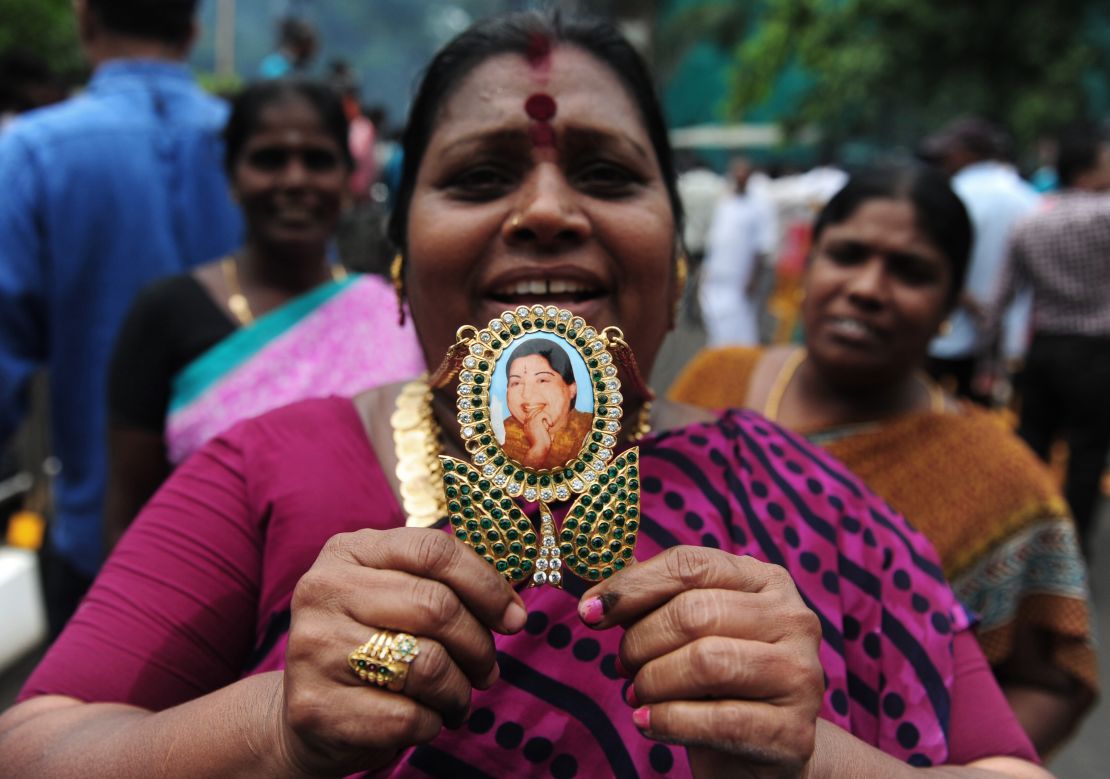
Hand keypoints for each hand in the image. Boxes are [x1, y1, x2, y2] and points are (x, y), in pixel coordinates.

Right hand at [278, 528, 527, 775]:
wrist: (310, 713)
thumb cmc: (372, 645)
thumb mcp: (397, 596)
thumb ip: (446, 586)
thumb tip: (515, 610)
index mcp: (349, 551)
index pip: (434, 551)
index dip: (486, 584)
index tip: (515, 617)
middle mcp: (323, 589)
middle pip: (436, 606)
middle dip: (478, 645)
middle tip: (488, 670)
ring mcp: (313, 647)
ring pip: (427, 665)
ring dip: (459, 691)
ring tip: (456, 699)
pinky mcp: (314, 706)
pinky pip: (406, 716)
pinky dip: (431, 723)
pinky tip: (424, 719)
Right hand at [523, 409, 552, 466]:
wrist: (539, 449)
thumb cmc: (542, 445)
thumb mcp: (542, 436)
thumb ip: (544, 431)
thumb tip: (550, 428)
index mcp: (527, 426)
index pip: (530, 414)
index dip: (538, 413)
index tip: (546, 418)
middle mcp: (527, 423)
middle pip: (533, 410)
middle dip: (542, 413)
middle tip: (549, 421)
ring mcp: (530, 422)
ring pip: (538, 411)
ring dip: (546, 416)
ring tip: (549, 424)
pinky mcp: (535, 422)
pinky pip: (542, 413)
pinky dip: (548, 417)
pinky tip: (550, 425)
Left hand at [577, 546, 822, 778]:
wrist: (765, 753)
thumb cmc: (717, 682)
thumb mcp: (691, 633)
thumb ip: (653, 604)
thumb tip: (595, 598)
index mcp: (766, 579)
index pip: (690, 565)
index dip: (631, 586)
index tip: (589, 610)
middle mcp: (794, 618)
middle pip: (694, 612)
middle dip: (640, 641)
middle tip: (622, 666)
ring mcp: (801, 675)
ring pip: (706, 662)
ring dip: (653, 680)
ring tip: (637, 694)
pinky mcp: (794, 732)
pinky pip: (719, 720)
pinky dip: (669, 720)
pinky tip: (648, 722)